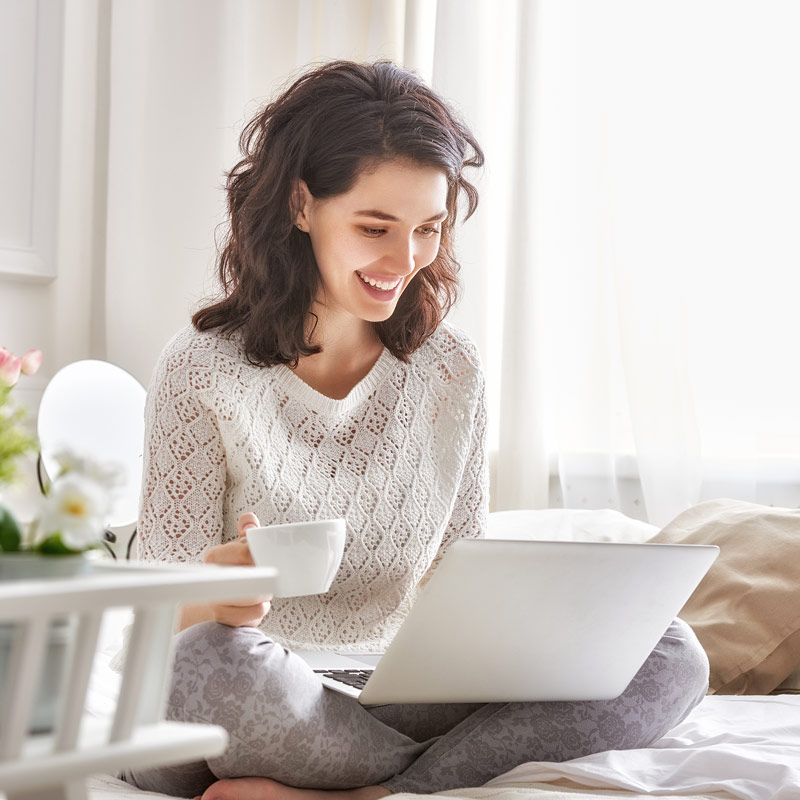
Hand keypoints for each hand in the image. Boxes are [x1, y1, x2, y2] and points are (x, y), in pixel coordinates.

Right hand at [203, 512, 271, 627]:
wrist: (212, 607)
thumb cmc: (232, 573)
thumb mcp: (239, 549)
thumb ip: (246, 533)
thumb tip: (248, 520)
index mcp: (215, 557)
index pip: (245, 552)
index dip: (259, 556)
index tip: (264, 560)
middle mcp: (212, 577)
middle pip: (251, 575)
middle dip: (264, 576)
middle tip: (267, 576)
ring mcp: (215, 600)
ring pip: (254, 595)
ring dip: (264, 594)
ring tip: (262, 591)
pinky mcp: (223, 619)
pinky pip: (253, 613)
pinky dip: (260, 609)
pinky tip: (257, 605)